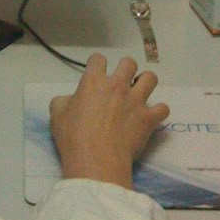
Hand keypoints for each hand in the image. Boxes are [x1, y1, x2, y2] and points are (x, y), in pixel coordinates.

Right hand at [49, 53, 169, 189]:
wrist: (96, 160)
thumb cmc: (73, 136)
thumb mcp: (57, 113)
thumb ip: (64, 100)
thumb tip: (70, 100)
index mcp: (94, 81)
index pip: (98, 58)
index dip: (96, 65)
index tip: (96, 74)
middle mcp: (117, 85)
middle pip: (129, 63)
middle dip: (125, 69)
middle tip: (121, 83)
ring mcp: (136, 100)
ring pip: (150, 78)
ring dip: (145, 83)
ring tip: (139, 94)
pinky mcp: (148, 118)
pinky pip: (163, 108)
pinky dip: (158, 111)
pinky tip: (151, 116)